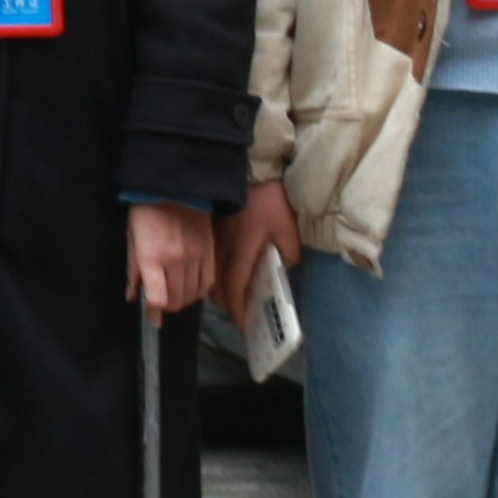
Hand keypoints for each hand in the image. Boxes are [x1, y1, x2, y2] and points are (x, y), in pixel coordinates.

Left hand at [128, 199, 216, 314]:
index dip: (155, 312)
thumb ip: (133, 272)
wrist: (174, 190)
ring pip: (193, 294)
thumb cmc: (145, 214)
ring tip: (175, 297)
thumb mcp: (131, 241)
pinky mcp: (209, 252)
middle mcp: (175, 261)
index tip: (153, 318)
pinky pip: (208, 282)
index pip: (158, 297)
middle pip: (176, 300)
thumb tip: (132, 298)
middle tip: (162, 305)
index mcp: (152, 258)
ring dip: (183, 301)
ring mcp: (196, 257)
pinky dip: (199, 292)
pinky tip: (192, 290)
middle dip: (167, 308)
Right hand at [209, 179, 296, 322]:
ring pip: (209, 277)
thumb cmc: (271, 200)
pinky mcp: (209, 235)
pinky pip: (208, 265)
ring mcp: (212, 243)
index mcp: (241, 251)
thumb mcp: (288, 228)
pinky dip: (215, 277)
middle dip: (228, 305)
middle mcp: (221, 251)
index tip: (244, 325)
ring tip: (233, 299)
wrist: (251, 172)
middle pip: (217, 288)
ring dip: (219, 292)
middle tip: (241, 314)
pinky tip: (225, 277)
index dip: (238, 310)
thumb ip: (289, 253)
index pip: (235, 289)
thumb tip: (284, 268)